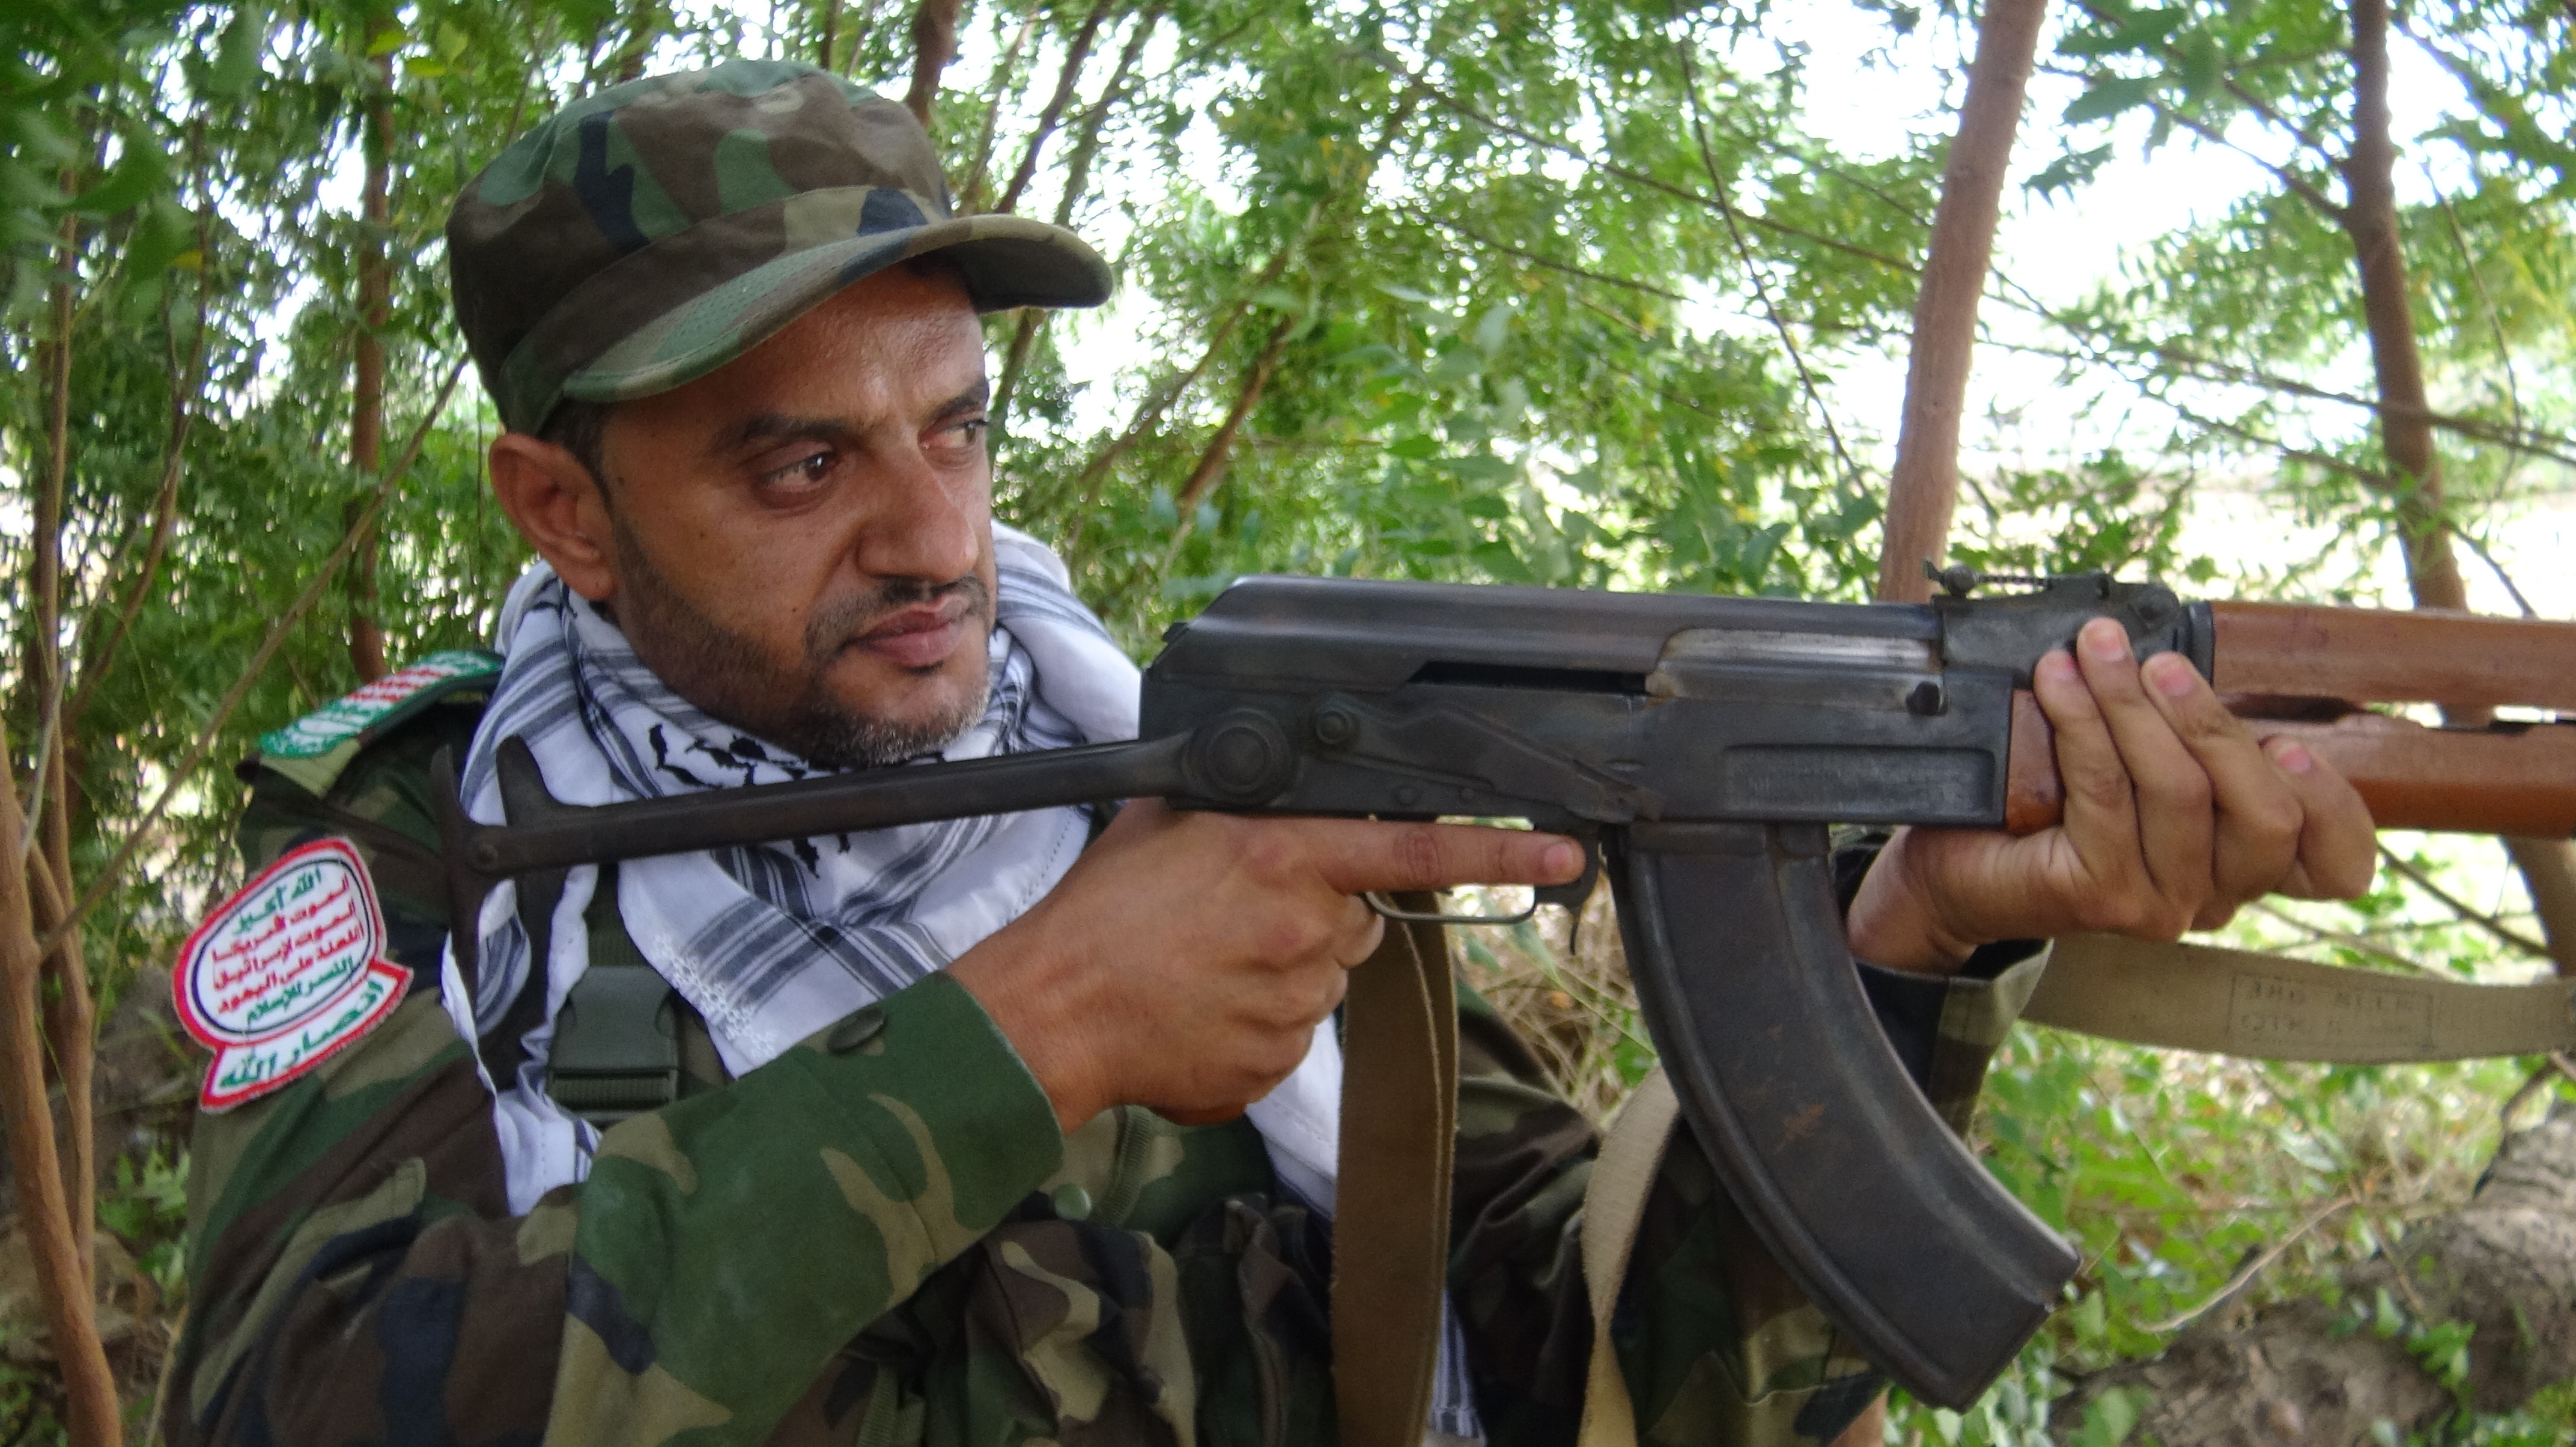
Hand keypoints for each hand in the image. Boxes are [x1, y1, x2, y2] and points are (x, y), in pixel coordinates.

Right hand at [948, 801, 1582, 1130]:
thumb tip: (1283, 778)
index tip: (1566, 853)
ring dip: (1282, 973)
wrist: (1052, 1010)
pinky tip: (1202, 1011)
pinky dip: (1256, 1027)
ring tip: (1204, 966)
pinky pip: (1291, 1039)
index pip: (1417, 847)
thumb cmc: (1102, 909)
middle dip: (1316, 917)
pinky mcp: (1275, 1065)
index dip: (1502, 850)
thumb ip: (1247, 800)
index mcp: (1285, 856)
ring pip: (1324, 980)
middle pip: (1359, 920)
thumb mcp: (1174, 819)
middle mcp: (1304, 930)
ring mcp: (1294, 1005)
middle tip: (1236, 919)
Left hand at [1847, 616, 2377, 971]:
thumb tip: (2184, 652)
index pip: (2336, 864)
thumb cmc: (2049, 807)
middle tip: (2161, 661)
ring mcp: (2160, 904)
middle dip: (2212, 721)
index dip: (2335, 806)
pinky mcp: (2101, 896)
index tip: (2294, 744)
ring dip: (2135, 706)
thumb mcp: (2134, 762)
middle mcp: (2212, 895)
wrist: (1956, 867)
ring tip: (2096, 649)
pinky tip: (2059, 681)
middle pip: (2264, 813)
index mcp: (2241, 864)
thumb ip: (2180, 731)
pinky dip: (2083, 724)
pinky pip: (2106, 794)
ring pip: (2181, 793)